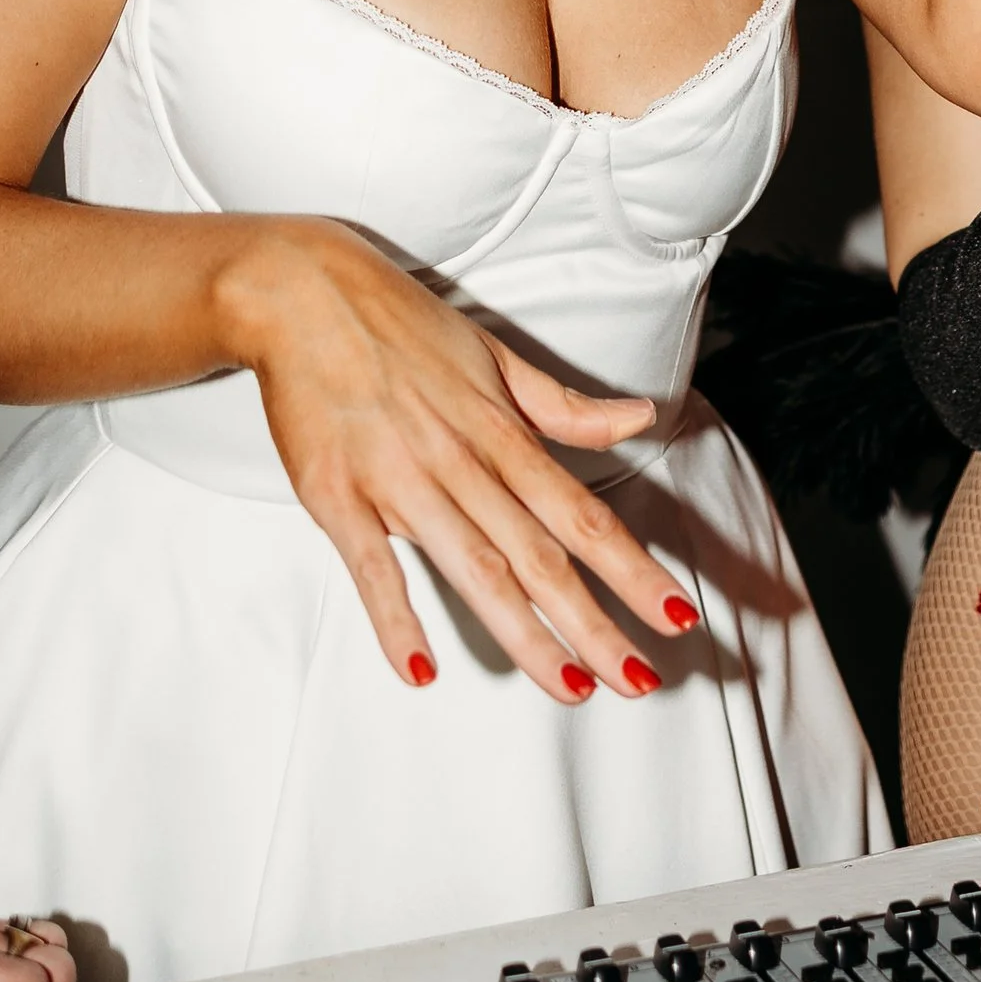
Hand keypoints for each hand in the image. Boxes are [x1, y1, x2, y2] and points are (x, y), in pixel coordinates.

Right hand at [223, 223, 699, 702]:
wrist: (302, 293)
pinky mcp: (335, 495)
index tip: (678, 616)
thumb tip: (640, 419)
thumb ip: (563, 406)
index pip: (583, 515)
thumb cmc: (402, 325)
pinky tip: (421, 669)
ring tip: (571, 688)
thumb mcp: (495, 358)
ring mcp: (399, 480)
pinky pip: (371, 565)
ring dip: (526, 633)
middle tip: (642, 680)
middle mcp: (462, 461)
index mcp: (502, 432)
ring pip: (475, 568)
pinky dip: (396, 617)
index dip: (634, 569)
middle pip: (541, 555)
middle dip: (596, 622)